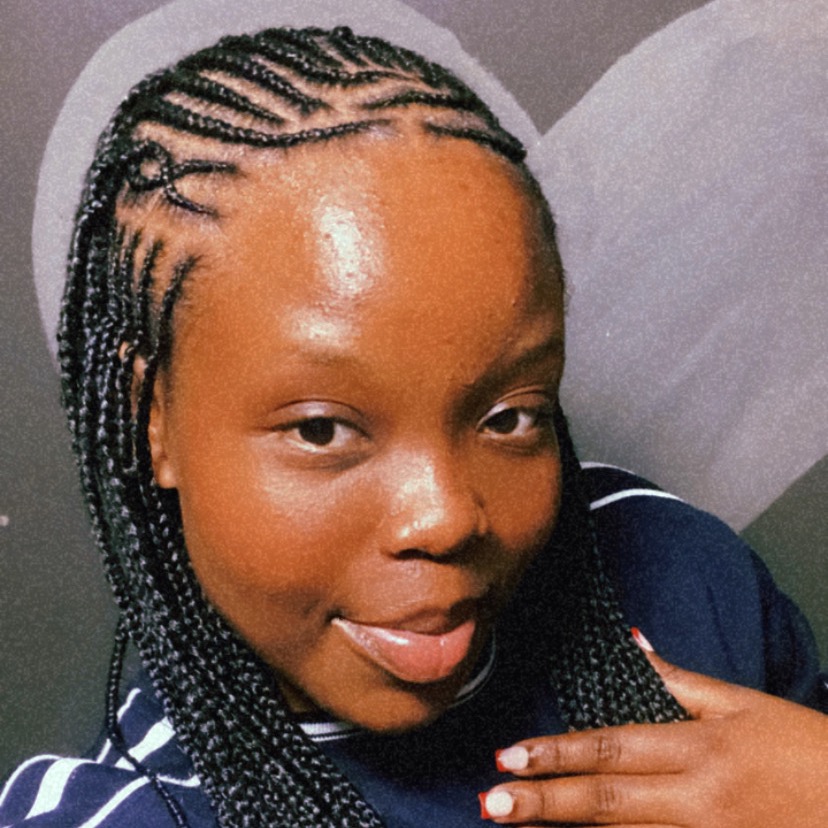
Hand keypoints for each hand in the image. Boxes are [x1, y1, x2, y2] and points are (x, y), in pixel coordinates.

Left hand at [479, 631, 827, 826]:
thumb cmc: (807, 749)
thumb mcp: (744, 703)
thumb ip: (679, 680)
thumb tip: (632, 644)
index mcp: (699, 748)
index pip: (612, 749)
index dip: (558, 753)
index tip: (509, 757)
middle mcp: (697, 800)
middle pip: (608, 801)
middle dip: (546, 803)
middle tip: (491, 805)